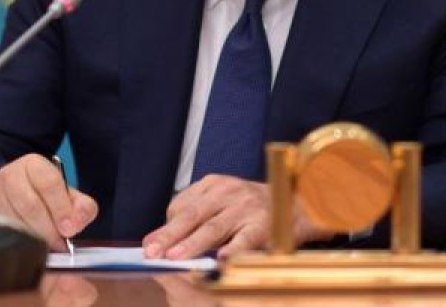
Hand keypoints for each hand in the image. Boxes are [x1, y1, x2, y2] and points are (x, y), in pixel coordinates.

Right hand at [0, 153, 97, 251]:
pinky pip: (1, 234)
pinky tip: (29, 248)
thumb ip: (82, 207)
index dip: (61, 208)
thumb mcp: (67, 196)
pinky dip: (19, 244)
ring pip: (14, 222)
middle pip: (30, 205)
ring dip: (34, 238)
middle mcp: (10, 176)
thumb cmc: (42, 197)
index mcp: (33, 165)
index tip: (69, 229)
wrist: (11, 198)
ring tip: (46, 247)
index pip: (49, 183)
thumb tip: (77, 222)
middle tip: (59, 243)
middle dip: (48, 228)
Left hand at [141, 174, 333, 259]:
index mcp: (213, 185)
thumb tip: (158, 241)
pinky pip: (245, 240)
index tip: (149, 245)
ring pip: (214, 228)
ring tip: (175, 257)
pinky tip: (220, 261)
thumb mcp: (222, 202)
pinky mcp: (263, 224)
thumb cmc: (251, 208)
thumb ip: (195, 217)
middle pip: (193, 215)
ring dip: (192, 244)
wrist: (296, 205)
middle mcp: (228, 192)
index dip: (166, 227)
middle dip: (170, 235)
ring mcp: (246, 207)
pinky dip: (232, 250)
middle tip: (152, 252)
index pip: (182, 205)